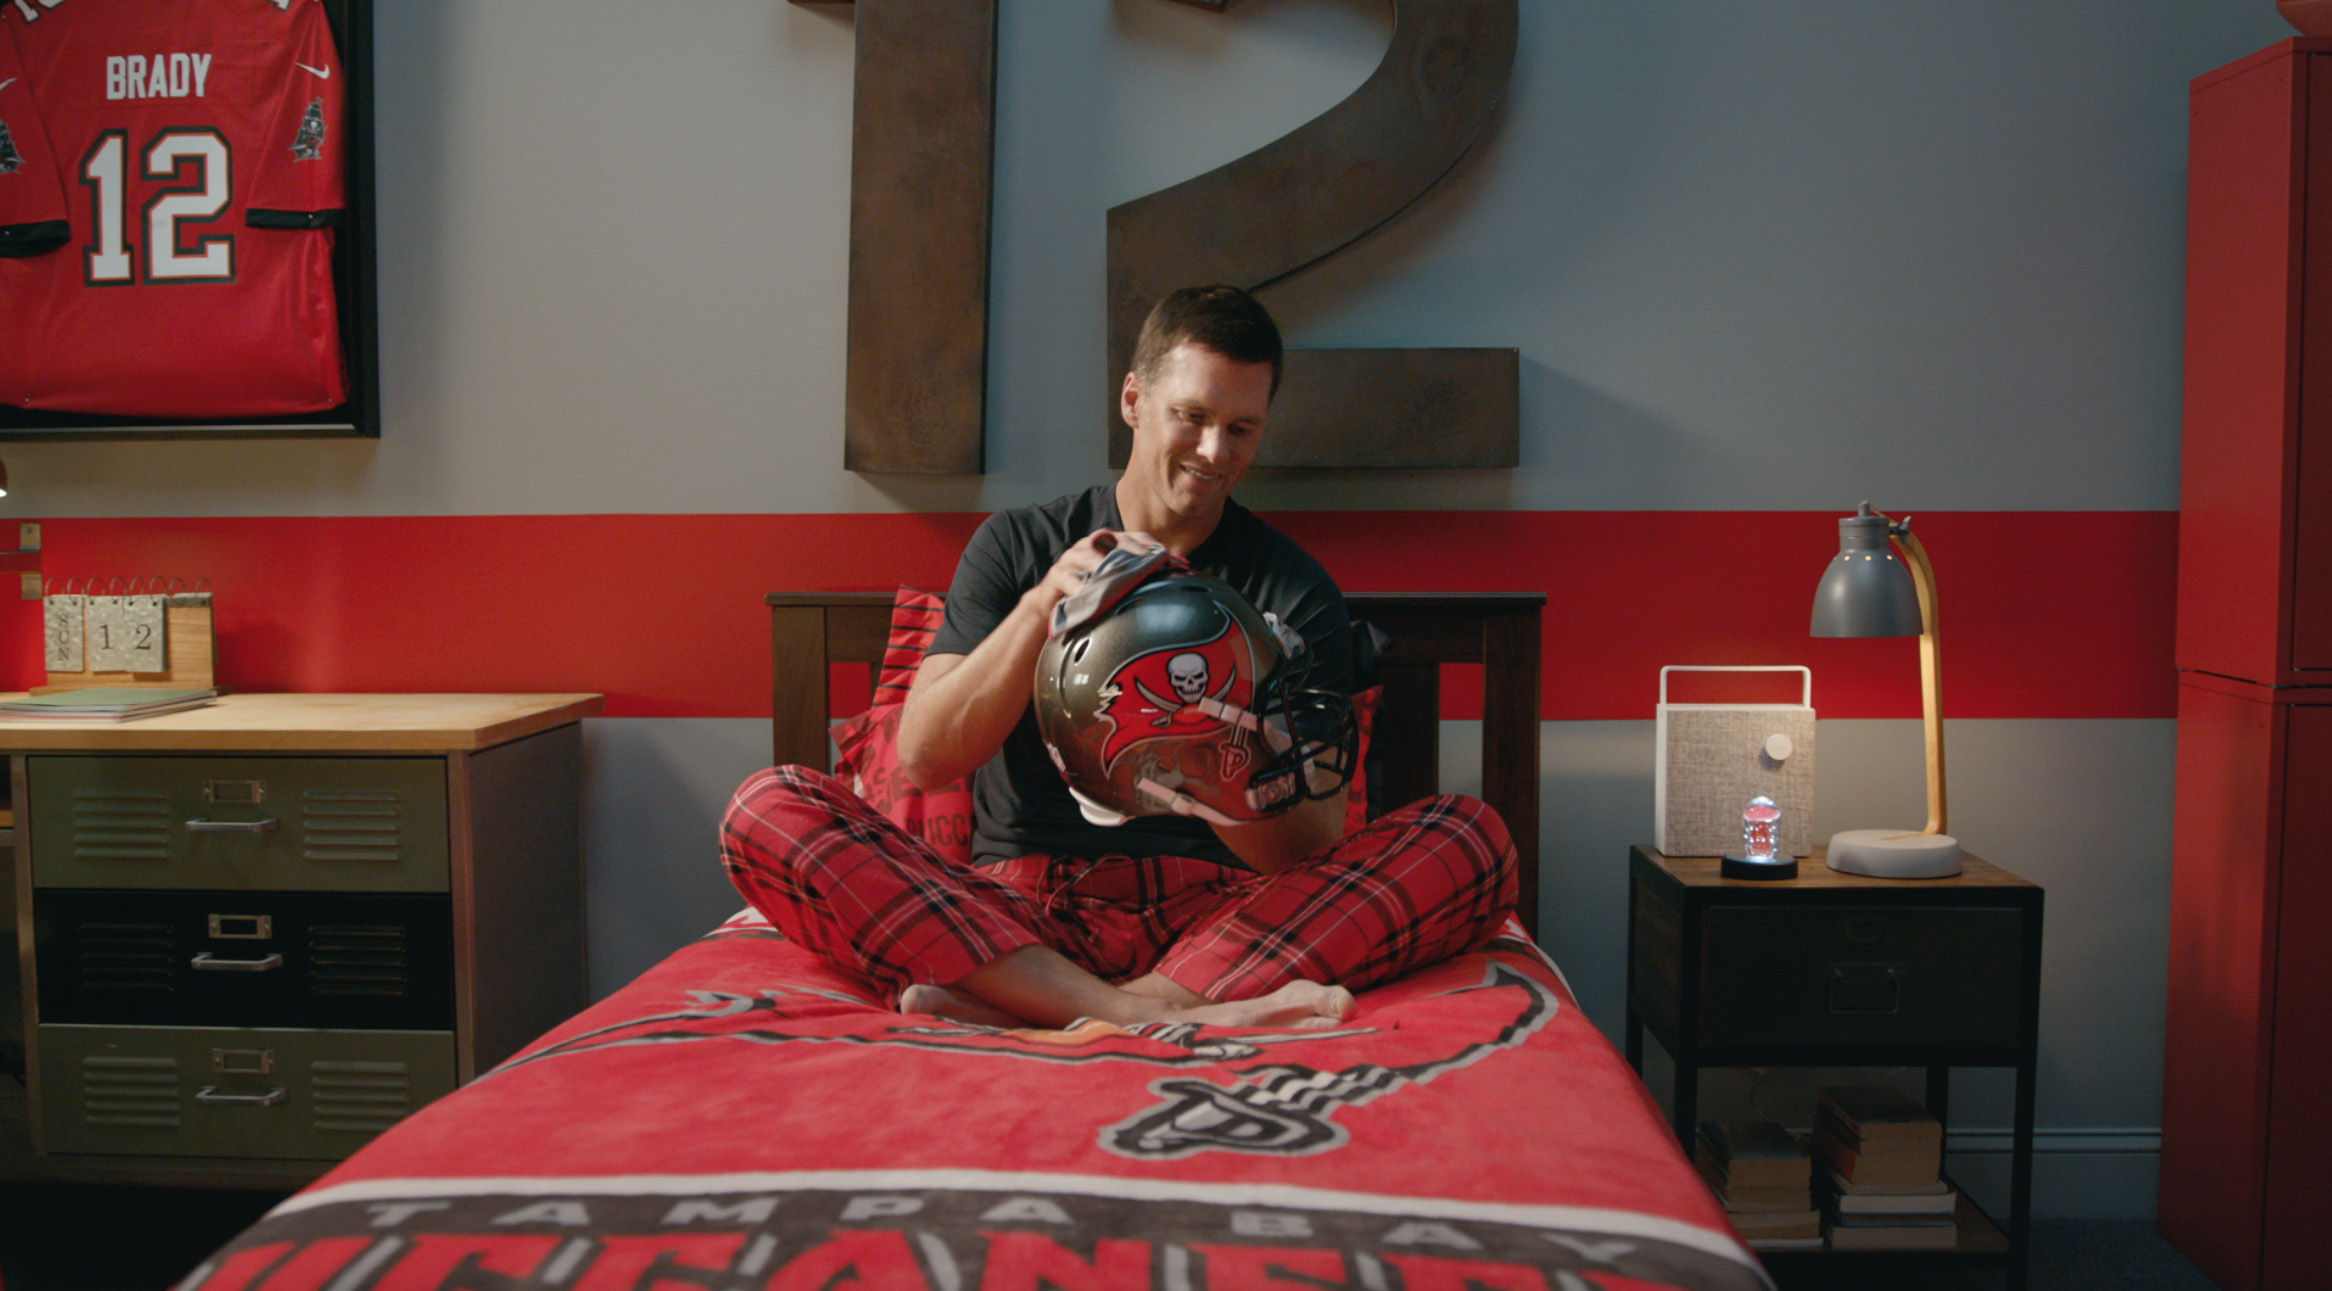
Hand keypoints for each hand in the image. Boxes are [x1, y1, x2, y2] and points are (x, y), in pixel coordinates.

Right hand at [1024, 528, 1162, 620]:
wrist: (1054, 602)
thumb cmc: (1091, 590)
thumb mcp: (1115, 582)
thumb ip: (1138, 576)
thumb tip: (1178, 574)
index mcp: (1107, 543)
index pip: (1134, 537)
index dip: (1150, 546)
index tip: (1168, 560)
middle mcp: (1091, 545)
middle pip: (1113, 542)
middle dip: (1131, 553)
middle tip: (1147, 564)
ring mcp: (1072, 558)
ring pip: (1089, 556)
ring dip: (1104, 566)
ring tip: (1118, 577)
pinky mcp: (1057, 575)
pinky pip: (1068, 578)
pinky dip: (1079, 586)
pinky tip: (1088, 593)